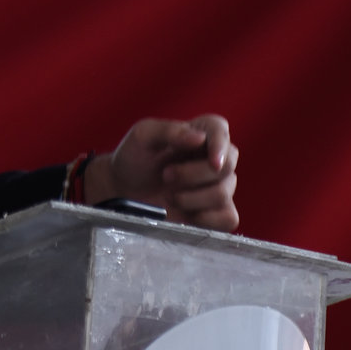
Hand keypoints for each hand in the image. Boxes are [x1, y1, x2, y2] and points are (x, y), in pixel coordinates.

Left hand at [85, 114, 238, 231]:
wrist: (122, 192)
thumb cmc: (133, 159)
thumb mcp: (142, 136)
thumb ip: (169, 130)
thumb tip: (200, 138)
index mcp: (199, 132)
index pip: (221, 130)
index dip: (220, 145)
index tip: (212, 162)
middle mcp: (212, 158)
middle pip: (227, 165)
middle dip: (195, 174)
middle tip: (166, 176)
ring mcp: (216, 186)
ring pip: (224, 193)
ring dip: (193, 198)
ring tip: (169, 196)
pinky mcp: (215, 213)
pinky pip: (228, 218)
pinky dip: (208, 219)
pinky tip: (187, 214)